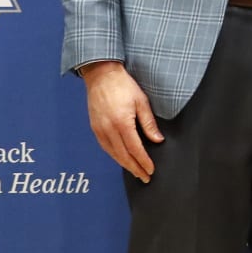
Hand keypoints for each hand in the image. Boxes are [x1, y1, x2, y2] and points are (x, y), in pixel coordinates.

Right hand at [82, 62, 162, 181]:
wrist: (101, 75)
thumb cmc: (124, 85)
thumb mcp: (142, 101)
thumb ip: (149, 123)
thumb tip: (157, 140)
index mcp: (122, 123)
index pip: (135, 149)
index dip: (143, 161)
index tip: (150, 170)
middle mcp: (108, 129)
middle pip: (123, 155)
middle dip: (134, 168)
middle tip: (144, 177)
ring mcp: (99, 129)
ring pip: (112, 153)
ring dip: (124, 164)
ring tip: (135, 172)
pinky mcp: (94, 127)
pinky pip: (105, 146)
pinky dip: (114, 155)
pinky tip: (121, 159)